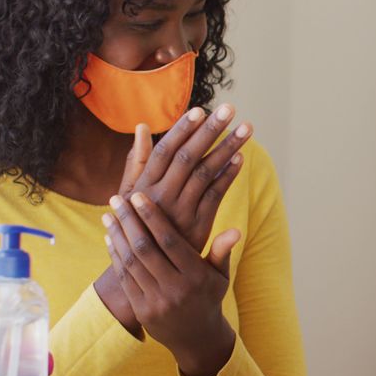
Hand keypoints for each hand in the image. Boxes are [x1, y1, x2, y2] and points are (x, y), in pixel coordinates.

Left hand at [102, 191, 240, 375]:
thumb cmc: (209, 297)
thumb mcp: (220, 276)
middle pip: (145, 249)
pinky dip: (115, 256)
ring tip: (108, 215)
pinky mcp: (141, 310)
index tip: (138, 197)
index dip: (152, 217)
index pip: (170, 241)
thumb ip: (222, 251)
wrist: (196, 338)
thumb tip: (235, 230)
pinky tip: (110, 238)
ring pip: (131, 263)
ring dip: (117, 236)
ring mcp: (156, 301)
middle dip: (128, 221)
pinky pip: (125, 278)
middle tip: (116, 199)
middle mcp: (175, 289)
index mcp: (196, 277)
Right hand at [128, 104, 251, 251]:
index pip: (165, 150)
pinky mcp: (198, 224)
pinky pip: (216, 195)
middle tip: (230, 108)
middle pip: (189, 157)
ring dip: (228, 148)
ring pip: (206, 173)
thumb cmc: (136, 222)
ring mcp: (181, 211)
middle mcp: (161, 196)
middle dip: (211, 131)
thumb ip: (138, 161)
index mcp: (143, 185)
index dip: (183, 129)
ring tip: (246, 128)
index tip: (200, 110)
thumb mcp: (128, 193)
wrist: (146, 266)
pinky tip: (240, 159)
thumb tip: (141, 127)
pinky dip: (228, 176)